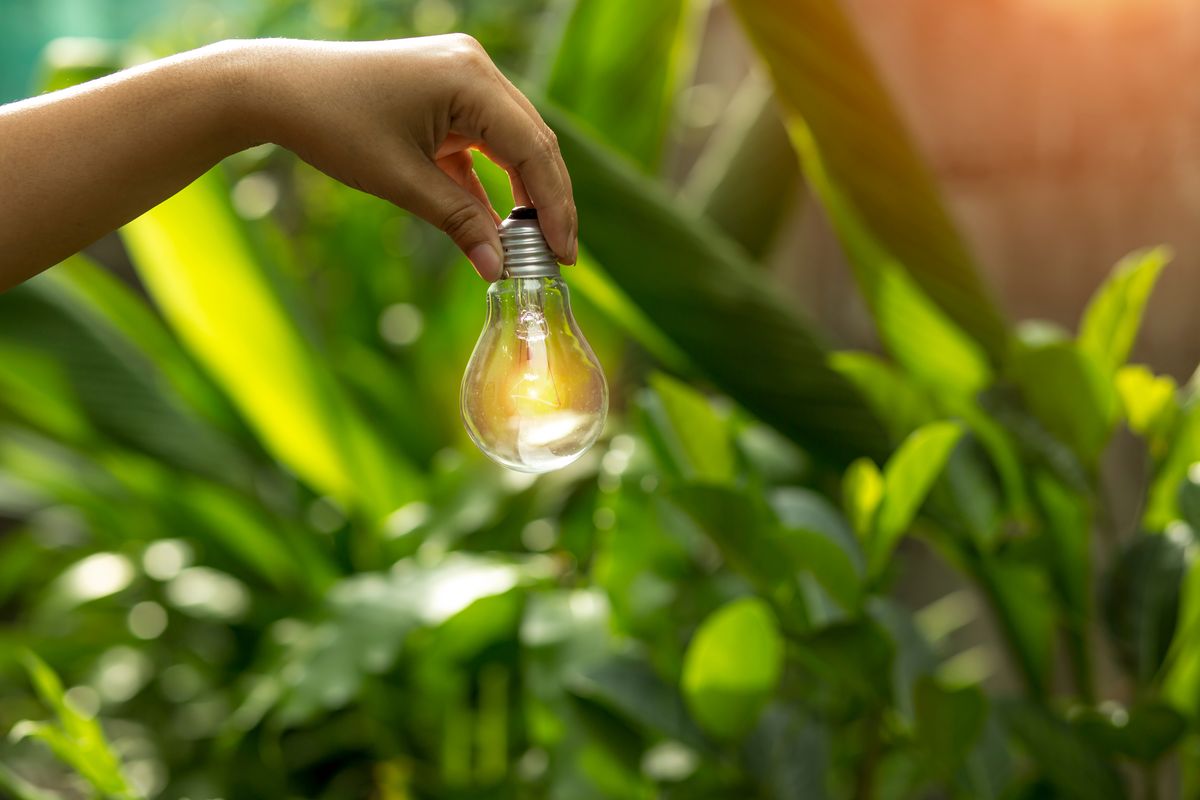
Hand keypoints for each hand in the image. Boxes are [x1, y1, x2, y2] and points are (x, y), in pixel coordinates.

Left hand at [232, 36, 576, 279]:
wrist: (277, 89)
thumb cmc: (332, 124)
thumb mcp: (401, 182)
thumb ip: (458, 223)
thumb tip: (498, 269)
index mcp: (470, 79)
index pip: (534, 149)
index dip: (554, 207)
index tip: (563, 255)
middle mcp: (475, 68)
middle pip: (533, 143)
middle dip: (547, 202)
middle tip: (557, 256)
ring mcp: (462, 76)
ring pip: (513, 142)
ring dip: (522, 193)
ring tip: (532, 245)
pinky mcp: (446, 92)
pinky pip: (483, 141)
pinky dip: (490, 181)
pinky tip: (498, 225)